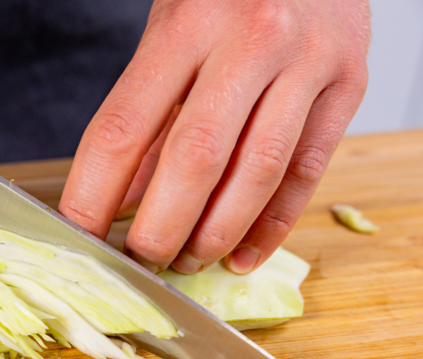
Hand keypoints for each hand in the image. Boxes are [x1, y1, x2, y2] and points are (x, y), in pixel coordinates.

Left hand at [60, 0, 369, 273]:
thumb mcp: (168, 35)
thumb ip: (149, 116)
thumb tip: (125, 201)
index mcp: (186, 26)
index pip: (123, 128)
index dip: (94, 194)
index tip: (79, 236)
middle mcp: (250, 41)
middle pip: (195, 160)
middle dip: (160, 229)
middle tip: (140, 261)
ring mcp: (307, 63)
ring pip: (257, 175)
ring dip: (215, 235)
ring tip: (186, 263)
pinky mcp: (348, 84)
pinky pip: (306, 173)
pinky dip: (271, 227)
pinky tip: (241, 256)